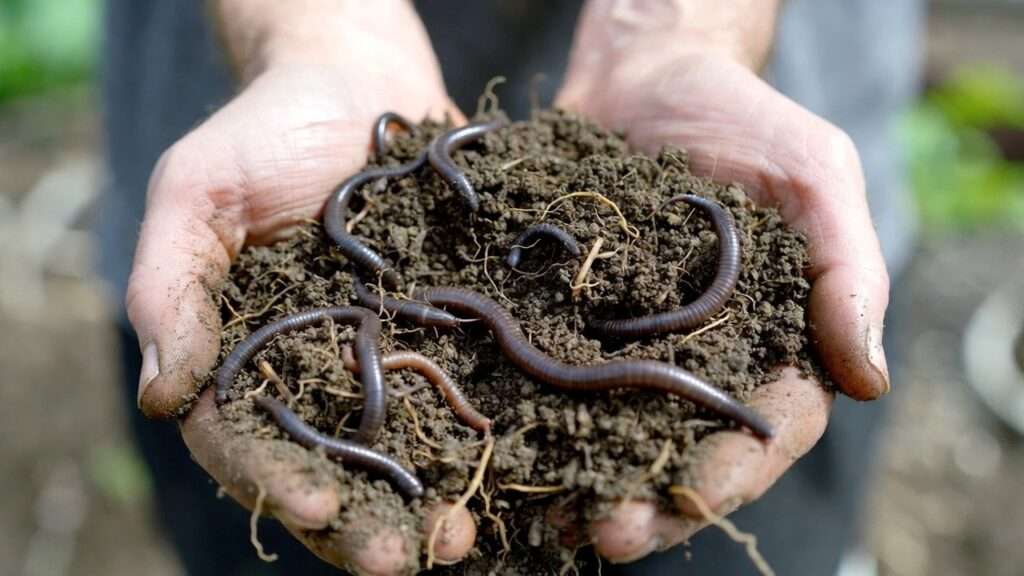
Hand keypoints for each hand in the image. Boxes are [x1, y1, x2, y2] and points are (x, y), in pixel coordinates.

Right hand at [125, 4, 476, 571]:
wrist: (359, 83)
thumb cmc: (264, 132)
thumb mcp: (198, 195)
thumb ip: (172, 290)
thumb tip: (161, 400)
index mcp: (252, 360)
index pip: (252, 441)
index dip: (278, 479)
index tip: (318, 503)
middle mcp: (324, 374)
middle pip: (338, 467)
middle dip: (365, 522)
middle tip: (403, 561)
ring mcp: (394, 357)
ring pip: (409, 451)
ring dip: (433, 503)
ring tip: (463, 541)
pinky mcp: (456, 332)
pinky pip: (473, 393)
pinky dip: (491, 439)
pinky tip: (521, 475)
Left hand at [553, 1, 889, 561]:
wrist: (641, 75)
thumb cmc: (741, 120)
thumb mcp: (812, 176)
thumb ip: (847, 270)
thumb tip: (870, 380)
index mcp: (771, 340)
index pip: (767, 427)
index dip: (734, 471)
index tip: (691, 498)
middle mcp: (698, 357)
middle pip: (680, 448)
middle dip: (649, 498)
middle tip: (609, 534)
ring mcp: (627, 343)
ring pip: (611, 430)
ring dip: (585, 479)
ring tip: (554, 519)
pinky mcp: (565, 318)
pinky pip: (551, 377)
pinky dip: (532, 419)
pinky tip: (504, 453)